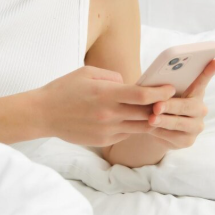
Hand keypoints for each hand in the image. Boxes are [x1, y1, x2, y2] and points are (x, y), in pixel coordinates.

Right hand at [36, 65, 176, 146]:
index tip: (171, 88)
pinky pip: (126, 134)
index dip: (160, 92)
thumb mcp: (87, 72)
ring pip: (139, 127)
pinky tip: (133, 119)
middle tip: (171, 100)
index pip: (142, 95)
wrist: (43, 114)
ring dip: (150, 119)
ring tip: (158, 111)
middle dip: (160, 107)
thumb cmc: (65, 89)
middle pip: (146, 113)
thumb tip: (130, 84)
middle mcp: (109, 114)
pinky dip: (133, 126)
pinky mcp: (103, 141)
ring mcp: (106, 130)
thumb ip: (113, 77)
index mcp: (106, 93)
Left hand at [146, 59, 214, 148]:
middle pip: (186, 106)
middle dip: (171, 106)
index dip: (209, 71)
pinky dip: (161, 132)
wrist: (157, 129)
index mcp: (195, 93)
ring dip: (164, 121)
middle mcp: (200, 109)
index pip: (202, 81)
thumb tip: (146, 84)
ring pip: (180, 123)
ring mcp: (196, 126)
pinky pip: (174, 136)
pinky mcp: (188, 141)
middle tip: (157, 106)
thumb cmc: (160, 105)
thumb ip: (161, 88)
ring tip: (152, 119)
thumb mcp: (160, 95)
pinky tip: (151, 129)